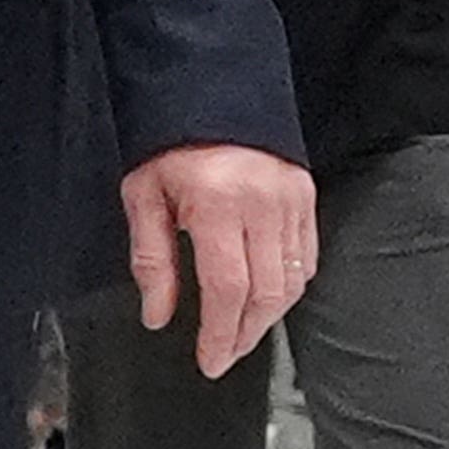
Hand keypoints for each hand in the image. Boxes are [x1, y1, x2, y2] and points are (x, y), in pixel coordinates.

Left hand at [122, 143, 318, 378]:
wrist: (208, 87)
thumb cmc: (170, 143)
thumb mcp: (143, 196)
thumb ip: (151, 260)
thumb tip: (157, 315)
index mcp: (217, 204)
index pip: (227, 289)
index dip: (220, 334)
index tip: (210, 361)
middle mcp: (262, 205)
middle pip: (265, 294)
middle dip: (244, 334)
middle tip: (224, 356)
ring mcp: (291, 200)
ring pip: (291, 280)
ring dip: (267, 317)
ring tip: (241, 334)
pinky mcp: (305, 194)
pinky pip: (306, 256)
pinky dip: (289, 286)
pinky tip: (267, 300)